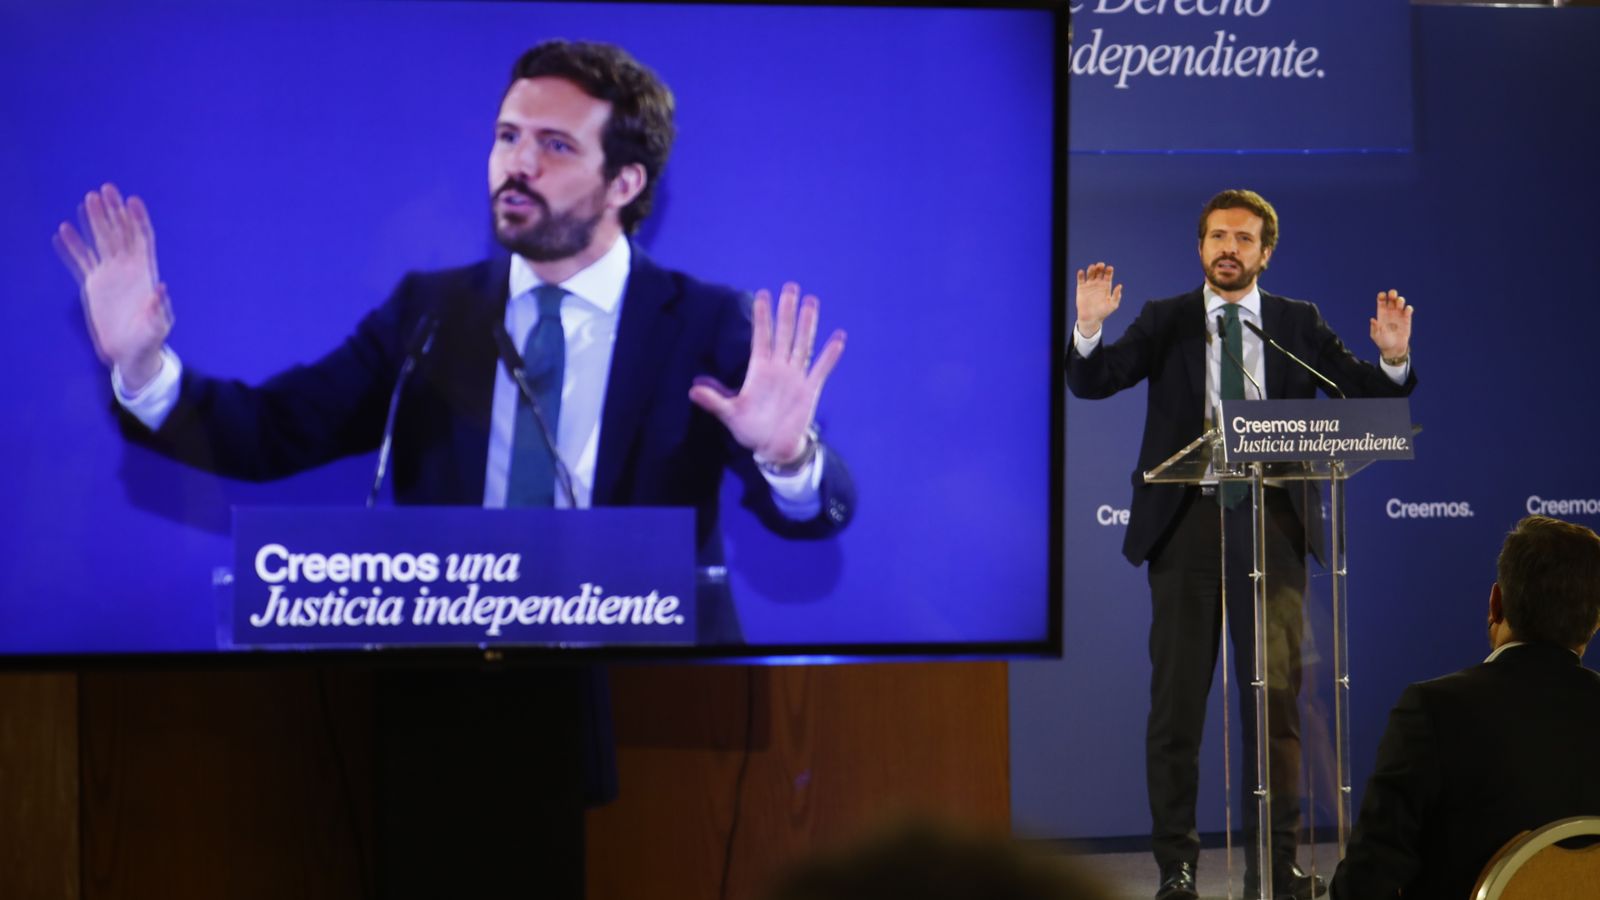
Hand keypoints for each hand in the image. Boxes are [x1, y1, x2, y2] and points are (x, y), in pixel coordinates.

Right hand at [53, 183, 171, 389]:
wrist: (130, 352)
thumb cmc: (150, 340)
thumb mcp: (158, 326)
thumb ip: (159, 308)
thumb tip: (161, 288)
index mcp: (145, 273)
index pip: (142, 239)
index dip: (138, 220)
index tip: (131, 200)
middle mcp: (127, 269)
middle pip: (119, 233)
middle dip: (113, 211)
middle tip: (105, 189)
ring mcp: (109, 274)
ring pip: (100, 241)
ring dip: (94, 221)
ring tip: (86, 199)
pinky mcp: (93, 285)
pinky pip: (80, 261)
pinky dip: (73, 246)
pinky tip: (63, 231)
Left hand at [688, 282, 844, 464]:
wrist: (773, 448)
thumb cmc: (750, 429)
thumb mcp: (730, 414)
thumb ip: (714, 401)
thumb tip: (692, 391)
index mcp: (760, 369)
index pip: (761, 336)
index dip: (762, 316)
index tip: (762, 294)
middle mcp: (779, 368)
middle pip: (784, 333)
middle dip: (786, 311)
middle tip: (790, 287)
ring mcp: (796, 377)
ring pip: (803, 344)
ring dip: (808, 324)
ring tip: (811, 302)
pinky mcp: (810, 390)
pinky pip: (821, 368)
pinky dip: (830, 354)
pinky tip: (838, 337)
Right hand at [1075, 262, 1121, 337]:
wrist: (1090, 319)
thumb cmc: (1103, 312)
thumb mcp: (1113, 305)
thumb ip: (1117, 296)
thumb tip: (1120, 285)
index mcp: (1106, 286)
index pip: (1108, 275)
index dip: (1109, 270)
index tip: (1109, 268)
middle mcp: (1098, 284)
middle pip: (1099, 272)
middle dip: (1100, 267)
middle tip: (1100, 265)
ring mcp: (1089, 285)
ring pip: (1090, 273)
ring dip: (1091, 269)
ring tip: (1092, 267)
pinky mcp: (1081, 288)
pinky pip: (1080, 279)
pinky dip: (1081, 274)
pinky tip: (1082, 272)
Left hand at [1369, 289, 1411, 360]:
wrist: (1394, 348)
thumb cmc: (1382, 342)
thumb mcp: (1376, 336)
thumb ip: (1374, 328)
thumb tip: (1373, 319)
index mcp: (1381, 313)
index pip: (1381, 300)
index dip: (1382, 296)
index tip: (1382, 296)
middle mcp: (1390, 312)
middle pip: (1392, 298)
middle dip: (1393, 294)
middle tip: (1392, 295)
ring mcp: (1399, 314)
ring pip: (1400, 301)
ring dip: (1400, 300)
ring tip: (1399, 304)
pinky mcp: (1407, 319)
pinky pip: (1408, 309)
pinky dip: (1408, 308)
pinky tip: (1406, 312)